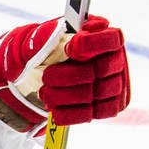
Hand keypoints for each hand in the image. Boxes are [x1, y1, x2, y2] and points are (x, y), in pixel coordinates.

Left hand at [0, 14, 129, 134]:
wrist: (34, 77)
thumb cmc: (40, 53)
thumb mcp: (34, 41)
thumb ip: (42, 36)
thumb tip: (53, 34)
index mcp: (102, 35)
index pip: (112, 38)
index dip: (93, 44)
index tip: (70, 48)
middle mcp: (114, 59)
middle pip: (101, 70)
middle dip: (69, 76)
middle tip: (46, 76)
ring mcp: (114, 85)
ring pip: (96, 94)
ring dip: (64, 95)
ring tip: (45, 92)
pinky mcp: (107, 107)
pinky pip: (93, 114)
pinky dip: (69, 113)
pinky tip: (53, 108)